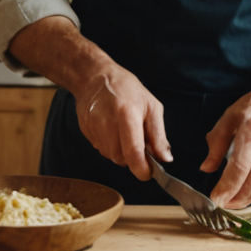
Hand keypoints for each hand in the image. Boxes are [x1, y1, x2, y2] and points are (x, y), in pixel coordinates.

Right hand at [74, 65, 170, 180]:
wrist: (94, 77)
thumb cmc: (126, 89)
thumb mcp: (151, 106)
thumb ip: (158, 135)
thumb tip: (165, 159)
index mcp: (126, 113)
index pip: (133, 151)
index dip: (142, 169)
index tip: (148, 173)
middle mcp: (106, 121)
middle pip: (121, 157)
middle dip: (132, 158)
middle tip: (138, 141)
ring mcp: (93, 126)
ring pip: (110, 156)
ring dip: (121, 152)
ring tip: (124, 132)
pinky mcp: (85, 131)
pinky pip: (101, 149)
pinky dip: (110, 145)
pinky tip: (111, 129)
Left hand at [202, 80, 250, 208]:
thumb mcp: (230, 115)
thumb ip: (217, 142)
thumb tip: (206, 168)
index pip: (239, 167)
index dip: (227, 186)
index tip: (215, 198)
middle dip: (234, 197)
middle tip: (220, 205)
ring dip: (245, 198)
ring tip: (231, 204)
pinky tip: (245, 195)